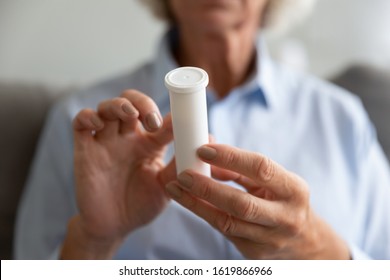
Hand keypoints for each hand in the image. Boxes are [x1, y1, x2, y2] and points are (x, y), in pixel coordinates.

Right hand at [62, 90, 175, 257]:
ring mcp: (106, 141)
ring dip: (119, 104)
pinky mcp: (85, 150)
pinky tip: (98, 123)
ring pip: (107, 107)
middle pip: (132, 102)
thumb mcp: (167, 186)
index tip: (180, 120)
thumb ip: (180, 165)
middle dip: (143, 103)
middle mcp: (128, 138)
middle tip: (153, 122)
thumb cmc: (141, 205)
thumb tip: (204, 143)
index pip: (159, 118)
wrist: (114, 227)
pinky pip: (81, 123)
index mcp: (149, 144)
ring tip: (131, 114)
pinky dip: (88, 116)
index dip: (169, 114)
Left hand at [166, 144, 349, 258]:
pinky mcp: (255, 253)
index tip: (203, 149)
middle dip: (208, 187)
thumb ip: (242, 170)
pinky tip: (188, 201)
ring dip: (197, 203)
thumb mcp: (271, 182)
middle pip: (241, 204)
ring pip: (227, 222)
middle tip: (183, 174)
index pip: (261, 169)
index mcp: (294, 190)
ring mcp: (270, 240)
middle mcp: (286, 217)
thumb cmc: (284, 201)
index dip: (230, 157)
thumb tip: (208, 158)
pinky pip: (224, 232)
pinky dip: (204, 214)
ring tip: (176, 186)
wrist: (304, 242)